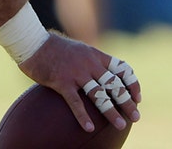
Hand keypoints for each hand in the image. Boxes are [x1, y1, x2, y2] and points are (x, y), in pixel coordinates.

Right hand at [17, 34, 141, 131]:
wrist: (33, 43)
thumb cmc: (54, 48)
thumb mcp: (79, 49)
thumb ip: (91, 61)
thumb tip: (101, 73)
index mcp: (95, 55)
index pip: (122, 68)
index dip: (132, 83)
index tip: (137, 97)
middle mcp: (90, 64)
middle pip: (114, 85)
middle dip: (127, 102)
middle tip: (136, 116)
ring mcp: (76, 73)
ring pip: (99, 95)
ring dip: (111, 112)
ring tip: (120, 125)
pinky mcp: (62, 82)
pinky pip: (75, 102)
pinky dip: (83, 116)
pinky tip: (89, 128)